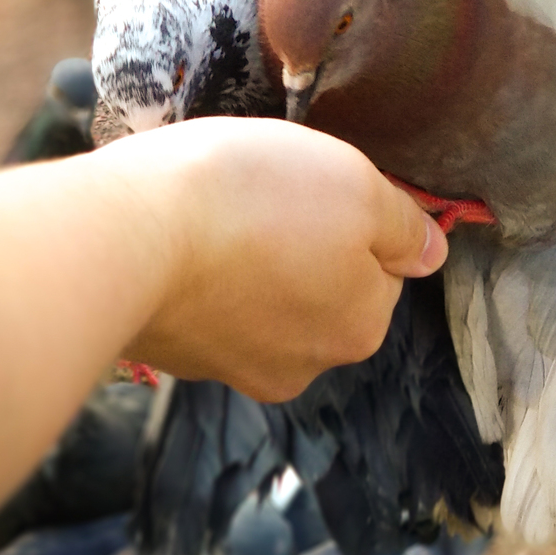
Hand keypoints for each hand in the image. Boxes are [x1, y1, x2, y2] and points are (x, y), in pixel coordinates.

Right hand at [111, 118, 447, 401]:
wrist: (123, 236)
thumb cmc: (251, 199)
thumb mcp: (355, 186)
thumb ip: (404, 224)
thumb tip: (432, 252)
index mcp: (359, 328)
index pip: (378, 266)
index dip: (349, 217)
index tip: (308, 188)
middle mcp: (302, 365)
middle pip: (320, 287)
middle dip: (297, 244)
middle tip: (258, 195)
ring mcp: (230, 368)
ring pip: (259, 297)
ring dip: (244, 260)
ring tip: (210, 214)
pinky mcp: (172, 356)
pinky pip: (203, 305)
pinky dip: (197, 275)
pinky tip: (176, 238)